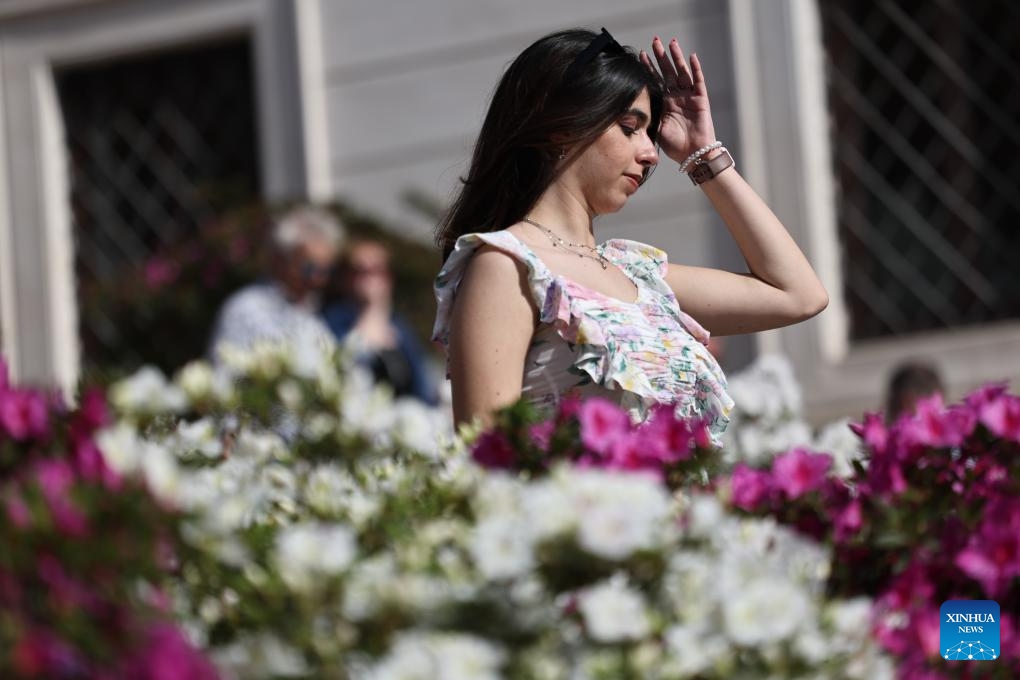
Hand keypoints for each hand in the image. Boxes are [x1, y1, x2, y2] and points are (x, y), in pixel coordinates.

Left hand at [640, 37, 716, 164]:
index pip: (656, 81)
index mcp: (665, 103)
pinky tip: (691, 57)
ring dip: (677, 58)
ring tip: (671, 43)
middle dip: (661, 57)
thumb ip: (647, 117)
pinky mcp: (701, 99)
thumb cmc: (674, 145)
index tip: (640, 55)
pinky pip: (698, 81)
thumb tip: (630, 110)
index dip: (649, 68)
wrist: (692, 154)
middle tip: (655, 41)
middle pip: (668, 72)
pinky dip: (695, 69)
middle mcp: (677, 97)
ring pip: (682, 72)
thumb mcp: (655, 128)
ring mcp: (689, 97)